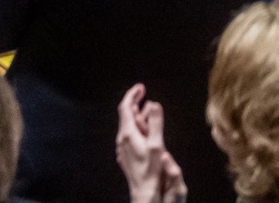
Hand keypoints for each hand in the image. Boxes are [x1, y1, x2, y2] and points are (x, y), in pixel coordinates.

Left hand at [116, 84, 188, 202]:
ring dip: (138, 115)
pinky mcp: (126, 154)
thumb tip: (154, 104)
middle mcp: (122, 138)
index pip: (125, 107)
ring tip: (148, 108)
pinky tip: (145, 129)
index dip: (132, 95)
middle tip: (143, 94)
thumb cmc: (151, 171)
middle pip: (126, 115)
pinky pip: (130, 135)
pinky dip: (138, 126)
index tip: (140, 87)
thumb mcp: (156, 145)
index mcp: (128, 133)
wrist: (144, 192)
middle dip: (135, 103)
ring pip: (129, 126)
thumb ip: (155, 124)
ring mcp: (123, 147)